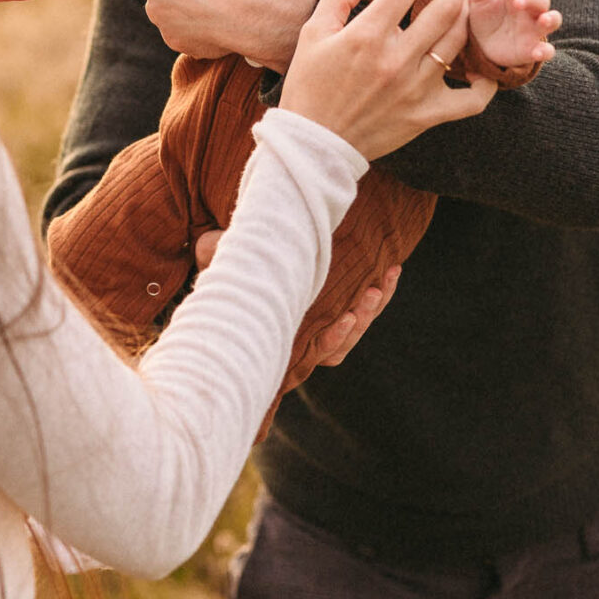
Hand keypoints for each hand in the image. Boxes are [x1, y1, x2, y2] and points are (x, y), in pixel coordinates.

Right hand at [198, 233, 400, 442]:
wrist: (243, 266)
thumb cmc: (229, 274)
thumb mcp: (221, 263)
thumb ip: (214, 256)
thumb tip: (207, 245)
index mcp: (279, 337)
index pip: (311, 352)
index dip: (332, 340)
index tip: (346, 319)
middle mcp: (300, 342)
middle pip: (341, 345)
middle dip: (360, 320)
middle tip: (371, 293)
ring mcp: (319, 330)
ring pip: (355, 332)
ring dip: (372, 308)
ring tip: (383, 281)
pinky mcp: (336, 312)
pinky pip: (363, 313)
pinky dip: (380, 295)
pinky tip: (392, 271)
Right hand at [279, 0, 497, 159]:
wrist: (313, 145)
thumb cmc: (309, 86)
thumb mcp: (311, 35)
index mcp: (367, 36)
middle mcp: (397, 59)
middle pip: (446, 5)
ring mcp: (416, 88)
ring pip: (460, 41)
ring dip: (473, 11)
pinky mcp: (427, 115)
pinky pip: (470, 100)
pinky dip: (485, 83)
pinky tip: (485, 64)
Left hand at [466, 0, 560, 69]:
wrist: (482, 45)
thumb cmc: (485, 18)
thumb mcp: (479, 3)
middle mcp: (530, 11)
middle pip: (541, 0)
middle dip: (532, 0)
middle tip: (518, 3)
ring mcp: (534, 30)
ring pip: (553, 20)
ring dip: (551, 19)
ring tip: (544, 20)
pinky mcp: (533, 49)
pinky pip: (547, 49)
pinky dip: (545, 51)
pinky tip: (537, 53)